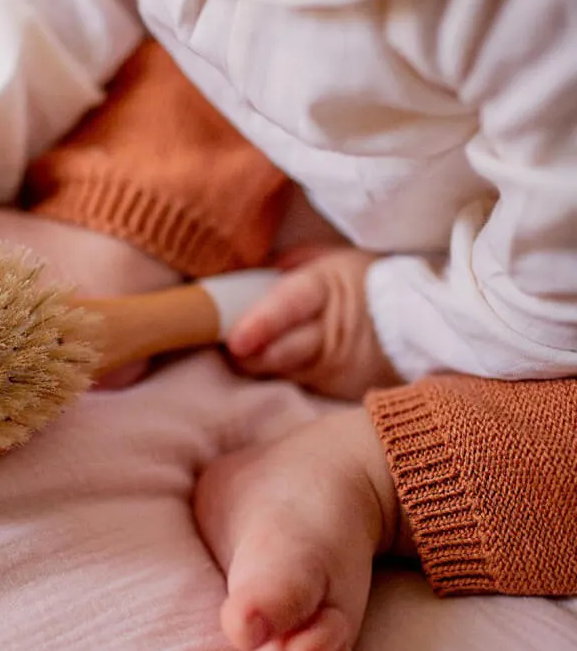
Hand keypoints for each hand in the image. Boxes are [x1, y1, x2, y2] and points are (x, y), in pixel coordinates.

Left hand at [226, 247, 402, 399]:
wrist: (428, 316)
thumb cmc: (370, 280)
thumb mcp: (335, 260)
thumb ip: (292, 266)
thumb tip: (251, 276)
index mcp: (327, 288)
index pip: (291, 305)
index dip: (262, 323)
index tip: (235, 340)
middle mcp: (333, 332)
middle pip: (279, 351)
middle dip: (245, 352)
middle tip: (222, 343)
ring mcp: (338, 366)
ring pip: (284, 372)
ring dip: (258, 364)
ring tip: (244, 349)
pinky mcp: (341, 390)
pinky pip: (300, 383)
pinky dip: (283, 373)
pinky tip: (276, 361)